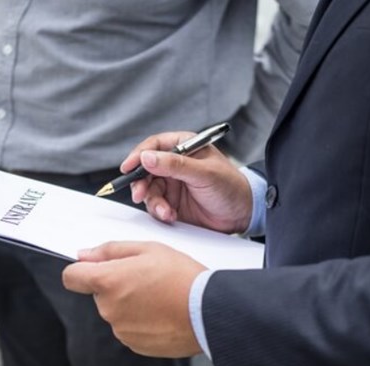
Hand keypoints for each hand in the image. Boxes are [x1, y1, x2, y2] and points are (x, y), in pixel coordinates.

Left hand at [62, 241, 206, 357]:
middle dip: (116, 285)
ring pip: (116, 312)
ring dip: (130, 304)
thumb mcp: (148, 249)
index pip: (71, 277)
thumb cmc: (181, 277)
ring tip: (159, 296)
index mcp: (107, 282)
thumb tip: (84, 255)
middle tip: (146, 277)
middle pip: (99, 294)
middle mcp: (109, 309)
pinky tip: (163, 312)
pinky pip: (130, 329)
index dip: (82, 270)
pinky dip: (142, 321)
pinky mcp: (135, 345)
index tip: (94, 268)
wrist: (208, 311)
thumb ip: (110, 251)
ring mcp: (121, 330)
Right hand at [122, 131, 252, 233]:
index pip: (154, 146)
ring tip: (166, 211)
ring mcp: (173, 184)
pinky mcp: (172, 203)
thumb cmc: (231, 187)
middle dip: (141, 183)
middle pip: (146, 169)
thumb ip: (175, 165)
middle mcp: (175, 164)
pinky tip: (171, 216)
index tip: (128, 166)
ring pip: (149, 190)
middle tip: (139, 194)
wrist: (242, 215)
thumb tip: (147, 157)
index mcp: (184, 147)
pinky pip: (156, 206)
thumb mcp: (203, 173)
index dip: (139, 155)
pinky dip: (160, 212)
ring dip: (153, 202)